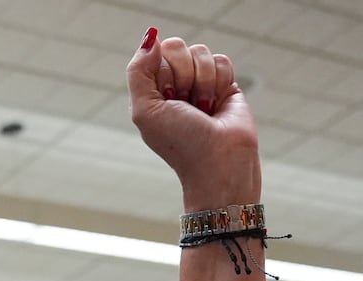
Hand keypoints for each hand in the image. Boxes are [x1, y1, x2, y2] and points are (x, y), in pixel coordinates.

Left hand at [126, 29, 259, 209]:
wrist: (219, 161)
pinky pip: (222, 60)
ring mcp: (199, 82)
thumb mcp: (145, 110)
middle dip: (184, 75)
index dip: (164, 72)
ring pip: (201, 52)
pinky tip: (217, 105)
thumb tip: (151, 37)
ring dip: (203, 82)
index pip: (155, 53)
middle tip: (187, 104)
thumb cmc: (180, 143)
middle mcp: (174, 84)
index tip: (169, 99)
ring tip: (204, 108)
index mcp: (151, 89)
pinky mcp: (224, 84)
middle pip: (177, 47)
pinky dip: (220, 82)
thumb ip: (138, 71)